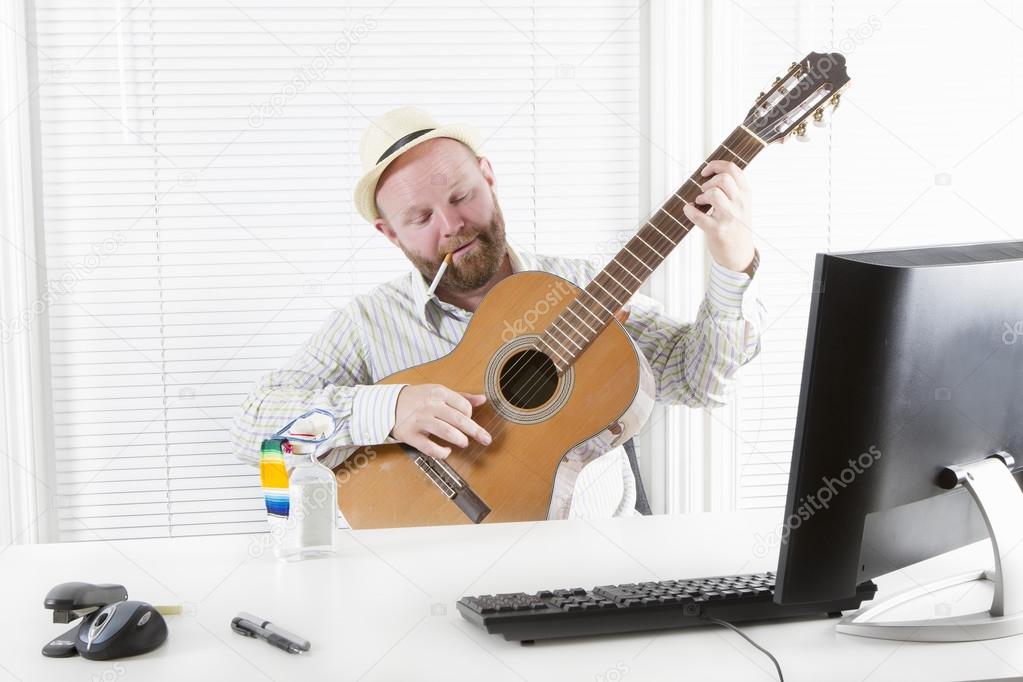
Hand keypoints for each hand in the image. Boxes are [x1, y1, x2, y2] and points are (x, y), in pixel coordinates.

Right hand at [389, 384, 491, 458]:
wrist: (388, 405)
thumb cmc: (417, 399)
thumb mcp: (438, 392)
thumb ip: (461, 396)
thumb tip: (482, 399)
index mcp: (438, 393)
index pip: (463, 406)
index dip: (470, 416)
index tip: (468, 421)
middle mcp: (430, 406)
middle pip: (459, 419)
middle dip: (475, 431)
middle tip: (486, 439)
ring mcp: (420, 421)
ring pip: (447, 432)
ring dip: (460, 440)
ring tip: (464, 442)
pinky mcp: (411, 435)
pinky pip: (430, 447)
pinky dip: (441, 452)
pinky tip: (446, 451)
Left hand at [682, 159, 756, 274]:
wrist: (740, 254)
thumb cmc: (736, 225)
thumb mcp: (742, 204)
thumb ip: (732, 188)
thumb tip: (710, 172)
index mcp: (746, 194)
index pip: (732, 169)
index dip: (715, 165)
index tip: (705, 171)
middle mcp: (740, 204)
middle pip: (723, 179)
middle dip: (709, 182)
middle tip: (704, 191)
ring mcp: (729, 217)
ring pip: (713, 193)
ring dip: (701, 196)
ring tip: (701, 202)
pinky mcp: (717, 230)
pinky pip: (698, 215)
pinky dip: (689, 210)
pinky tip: (689, 209)